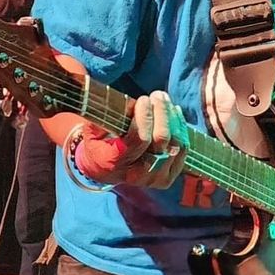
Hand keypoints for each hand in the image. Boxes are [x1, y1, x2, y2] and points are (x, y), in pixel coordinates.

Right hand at [72, 91, 186, 189]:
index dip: (145, 117)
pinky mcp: (167, 176)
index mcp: (116, 163)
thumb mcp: (91, 130)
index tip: (143, 99)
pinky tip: (173, 112)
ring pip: (175, 143)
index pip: (138, 139)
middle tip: (157, 95)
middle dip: (161, 113)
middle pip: (161, 140)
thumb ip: (102, 116)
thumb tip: (120, 100)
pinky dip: (180, 127)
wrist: (104, 170)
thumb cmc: (98, 144)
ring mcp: (155, 178)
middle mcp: (137, 174)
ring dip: (172, 117)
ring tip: (164, 100)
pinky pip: (182, 149)